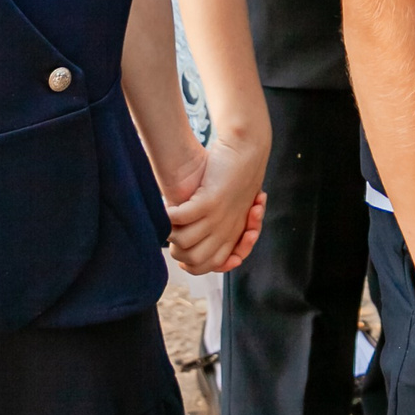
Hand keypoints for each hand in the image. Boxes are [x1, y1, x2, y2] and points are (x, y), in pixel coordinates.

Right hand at [165, 130, 267, 274]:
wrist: (248, 149)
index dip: (196, 265)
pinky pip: (181, 219)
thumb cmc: (238, 175)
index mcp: (234, 232)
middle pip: (196, 260)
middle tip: (178, 233)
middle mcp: (227, 230)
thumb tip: (193, 239)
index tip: (190, 251)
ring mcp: (219, 218)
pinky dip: (169, 217)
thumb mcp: (234, 206)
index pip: (213, 265)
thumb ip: (220, 224)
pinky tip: (166, 210)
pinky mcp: (210, 201)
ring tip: (170, 219)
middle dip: (181, 252)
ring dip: (171, 233)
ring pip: (185, 243)